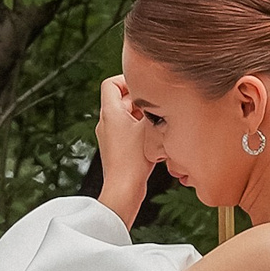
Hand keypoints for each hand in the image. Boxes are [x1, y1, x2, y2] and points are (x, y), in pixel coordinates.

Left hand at [95, 76, 151, 228]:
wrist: (124, 190)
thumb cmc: (133, 160)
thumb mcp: (149, 127)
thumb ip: (155, 107)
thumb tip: (164, 94)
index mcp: (109, 112)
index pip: (111, 83)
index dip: (127, 80)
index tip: (144, 87)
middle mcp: (105, 122)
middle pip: (121, 99)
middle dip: (140, 99)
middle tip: (157, 105)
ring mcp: (109, 137)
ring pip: (126, 116)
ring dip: (142, 115)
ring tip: (158, 122)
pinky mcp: (116, 149)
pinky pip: (128, 131)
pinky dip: (140, 129)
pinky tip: (154, 138)